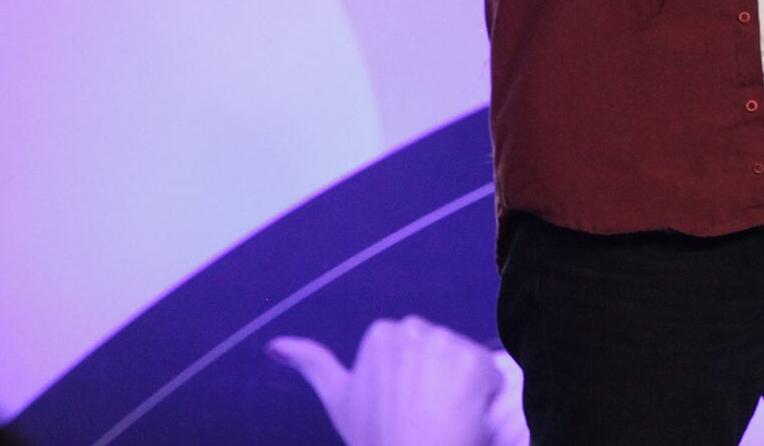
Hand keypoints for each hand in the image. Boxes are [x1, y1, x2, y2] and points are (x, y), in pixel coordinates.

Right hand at [269, 316, 504, 445]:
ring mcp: (443, 344)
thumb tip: (275, 344)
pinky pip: (489, 373)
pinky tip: (463, 417)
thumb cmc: (374, 439)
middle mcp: (411, 329)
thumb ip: (312, 365)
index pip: (413, 345)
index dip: (412, 377)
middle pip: (439, 347)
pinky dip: (483, 396)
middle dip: (437, 375)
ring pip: (464, 358)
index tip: (401, 404)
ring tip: (441, 418)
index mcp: (380, 333)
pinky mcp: (473, 361)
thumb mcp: (340, 400)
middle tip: (422, 414)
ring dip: (461, 386)